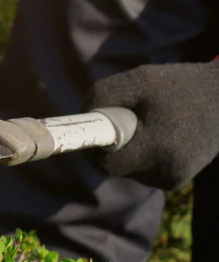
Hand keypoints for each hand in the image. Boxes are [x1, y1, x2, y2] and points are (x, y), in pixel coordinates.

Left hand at [87, 61, 218, 190]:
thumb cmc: (181, 86)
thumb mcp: (140, 80)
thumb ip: (104, 95)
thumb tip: (80, 117)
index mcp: (158, 149)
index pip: (106, 164)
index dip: (93, 148)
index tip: (91, 131)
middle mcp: (166, 172)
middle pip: (115, 169)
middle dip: (110, 148)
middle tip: (122, 122)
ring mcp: (172, 180)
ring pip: (129, 171)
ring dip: (127, 151)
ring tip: (148, 126)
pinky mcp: (176, 181)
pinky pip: (143, 171)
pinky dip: (142, 155)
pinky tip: (159, 137)